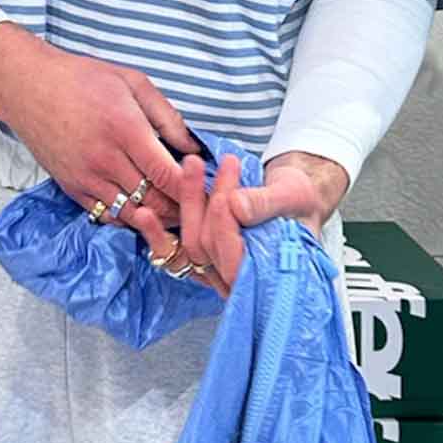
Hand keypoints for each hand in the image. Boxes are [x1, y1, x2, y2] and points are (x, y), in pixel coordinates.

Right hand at [0, 23, 204, 223]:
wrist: (29, 87)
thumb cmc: (84, 79)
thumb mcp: (133, 83)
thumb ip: (167, 116)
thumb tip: (194, 147)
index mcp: (125, 129)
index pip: (166, 174)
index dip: (190, 187)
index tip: (203, 186)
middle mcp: (105, 160)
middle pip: (153, 201)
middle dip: (178, 208)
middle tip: (196, 205)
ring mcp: (86, 178)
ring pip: (131, 214)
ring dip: (155, 217)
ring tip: (174, 212)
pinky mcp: (71, 188)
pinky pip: (106, 216)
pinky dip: (128, 218)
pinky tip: (141, 209)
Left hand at [134, 148, 349, 300]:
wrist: (295, 197)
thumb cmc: (299, 202)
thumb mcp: (292, 197)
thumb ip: (266, 205)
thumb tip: (237, 207)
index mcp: (266, 275)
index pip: (233, 257)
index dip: (225, 224)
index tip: (229, 192)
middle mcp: (236, 279)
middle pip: (205, 247)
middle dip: (202, 202)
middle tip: (204, 164)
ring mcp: (215, 269)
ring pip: (188, 245)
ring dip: (183, 204)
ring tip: (188, 167)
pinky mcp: (201, 255)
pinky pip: (174, 250)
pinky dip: (157, 232)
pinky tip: (142, 213)